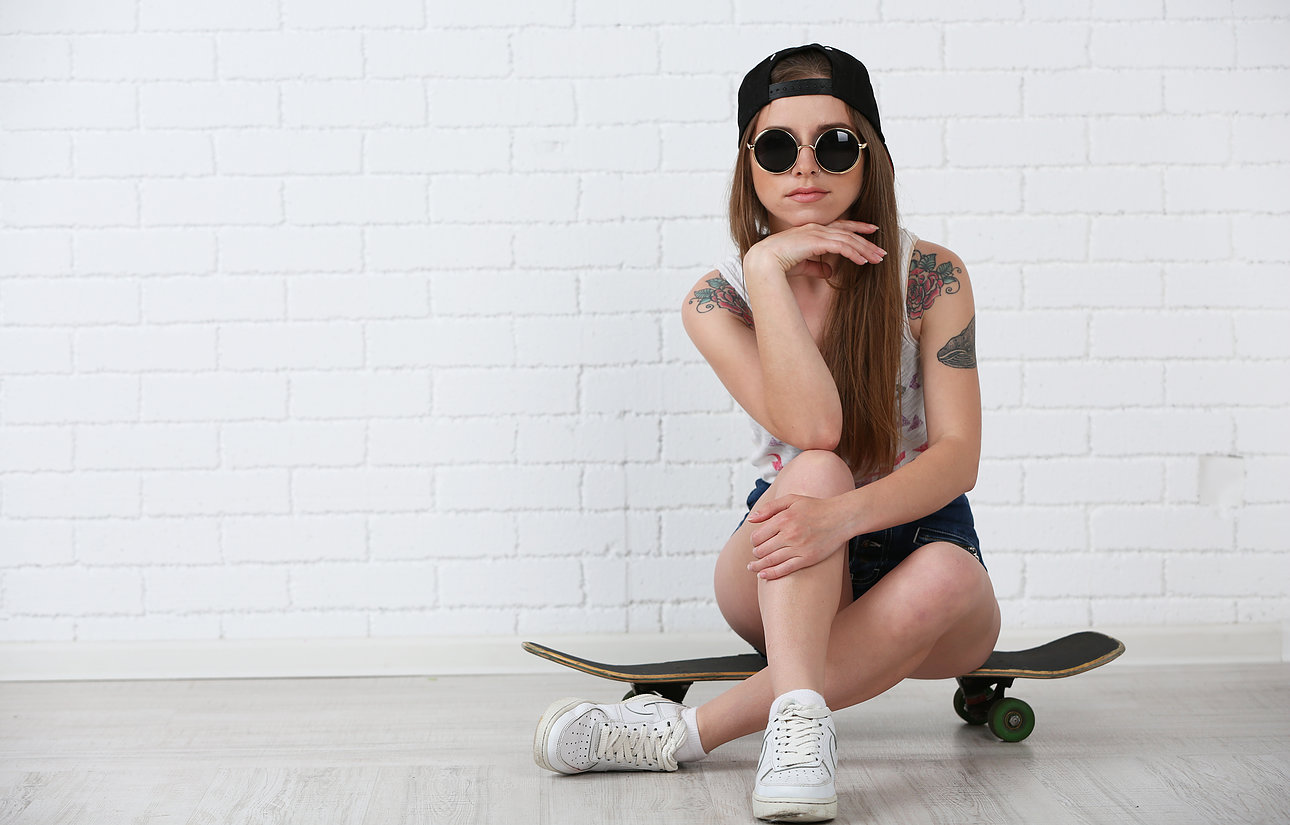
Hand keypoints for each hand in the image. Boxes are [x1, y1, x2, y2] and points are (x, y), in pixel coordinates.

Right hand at [744, 220, 885, 280]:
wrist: (763, 262)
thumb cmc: (777, 264)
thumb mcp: (802, 266)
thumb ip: (816, 267)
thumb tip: (829, 271)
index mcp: (812, 231)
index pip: (839, 227)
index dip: (857, 228)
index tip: (871, 231)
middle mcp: (816, 229)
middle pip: (848, 232)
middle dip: (866, 241)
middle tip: (881, 251)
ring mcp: (817, 233)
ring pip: (848, 239)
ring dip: (865, 249)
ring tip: (878, 259)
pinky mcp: (817, 241)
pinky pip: (842, 246)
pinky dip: (854, 253)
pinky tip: (863, 261)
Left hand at [745, 493, 851, 579]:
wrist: (841, 517)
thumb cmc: (816, 507)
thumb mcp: (792, 499)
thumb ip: (769, 508)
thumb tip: (750, 519)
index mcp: (783, 519)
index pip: (758, 536)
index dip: (753, 541)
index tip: (755, 542)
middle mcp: (789, 534)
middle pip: (762, 550)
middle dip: (755, 553)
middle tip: (756, 554)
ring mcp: (799, 548)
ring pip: (770, 561)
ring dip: (758, 566)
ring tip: (752, 567)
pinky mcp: (808, 558)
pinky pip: (785, 569)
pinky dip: (771, 573)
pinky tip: (762, 575)